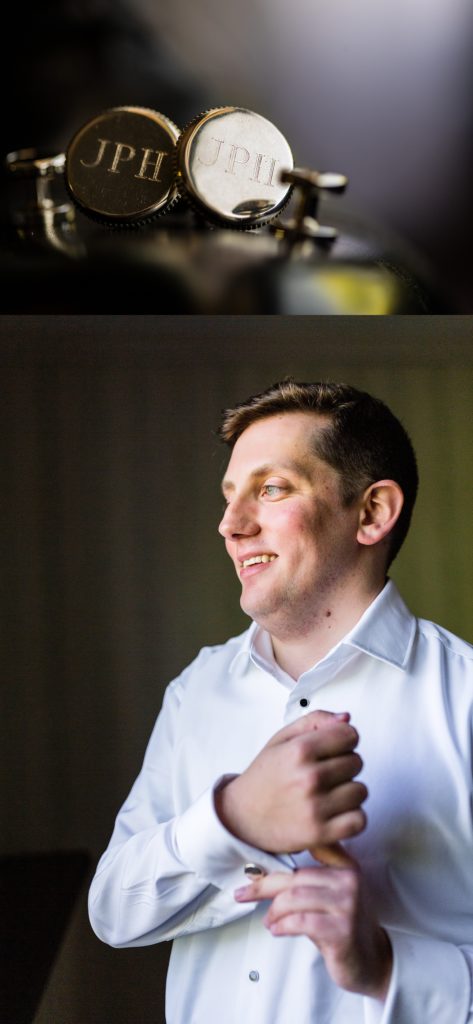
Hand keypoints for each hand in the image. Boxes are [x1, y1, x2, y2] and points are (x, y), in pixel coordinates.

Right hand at [214, 710, 366, 853]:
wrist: (241, 817)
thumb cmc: (264, 777)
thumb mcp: (281, 740)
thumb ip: (314, 721)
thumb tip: (346, 718)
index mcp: (300, 750)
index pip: (350, 735)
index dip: (344, 740)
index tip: (334, 749)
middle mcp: (309, 777)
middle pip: (357, 762)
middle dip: (344, 765)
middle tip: (324, 773)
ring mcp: (315, 807)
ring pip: (361, 791)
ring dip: (349, 792)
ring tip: (329, 794)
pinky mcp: (319, 833)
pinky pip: (359, 820)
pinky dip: (352, 817)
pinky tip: (336, 812)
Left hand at [235, 863, 392, 1000]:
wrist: (372, 961)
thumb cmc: (343, 926)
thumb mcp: (332, 896)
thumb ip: (309, 880)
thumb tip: (264, 871)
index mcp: (346, 866)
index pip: (306, 852)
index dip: (277, 857)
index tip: (252, 867)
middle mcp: (350, 881)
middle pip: (296, 877)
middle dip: (265, 886)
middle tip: (244, 893)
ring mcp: (348, 905)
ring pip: (296, 897)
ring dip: (274, 910)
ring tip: (268, 921)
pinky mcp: (342, 931)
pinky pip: (302, 922)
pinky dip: (283, 925)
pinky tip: (277, 930)